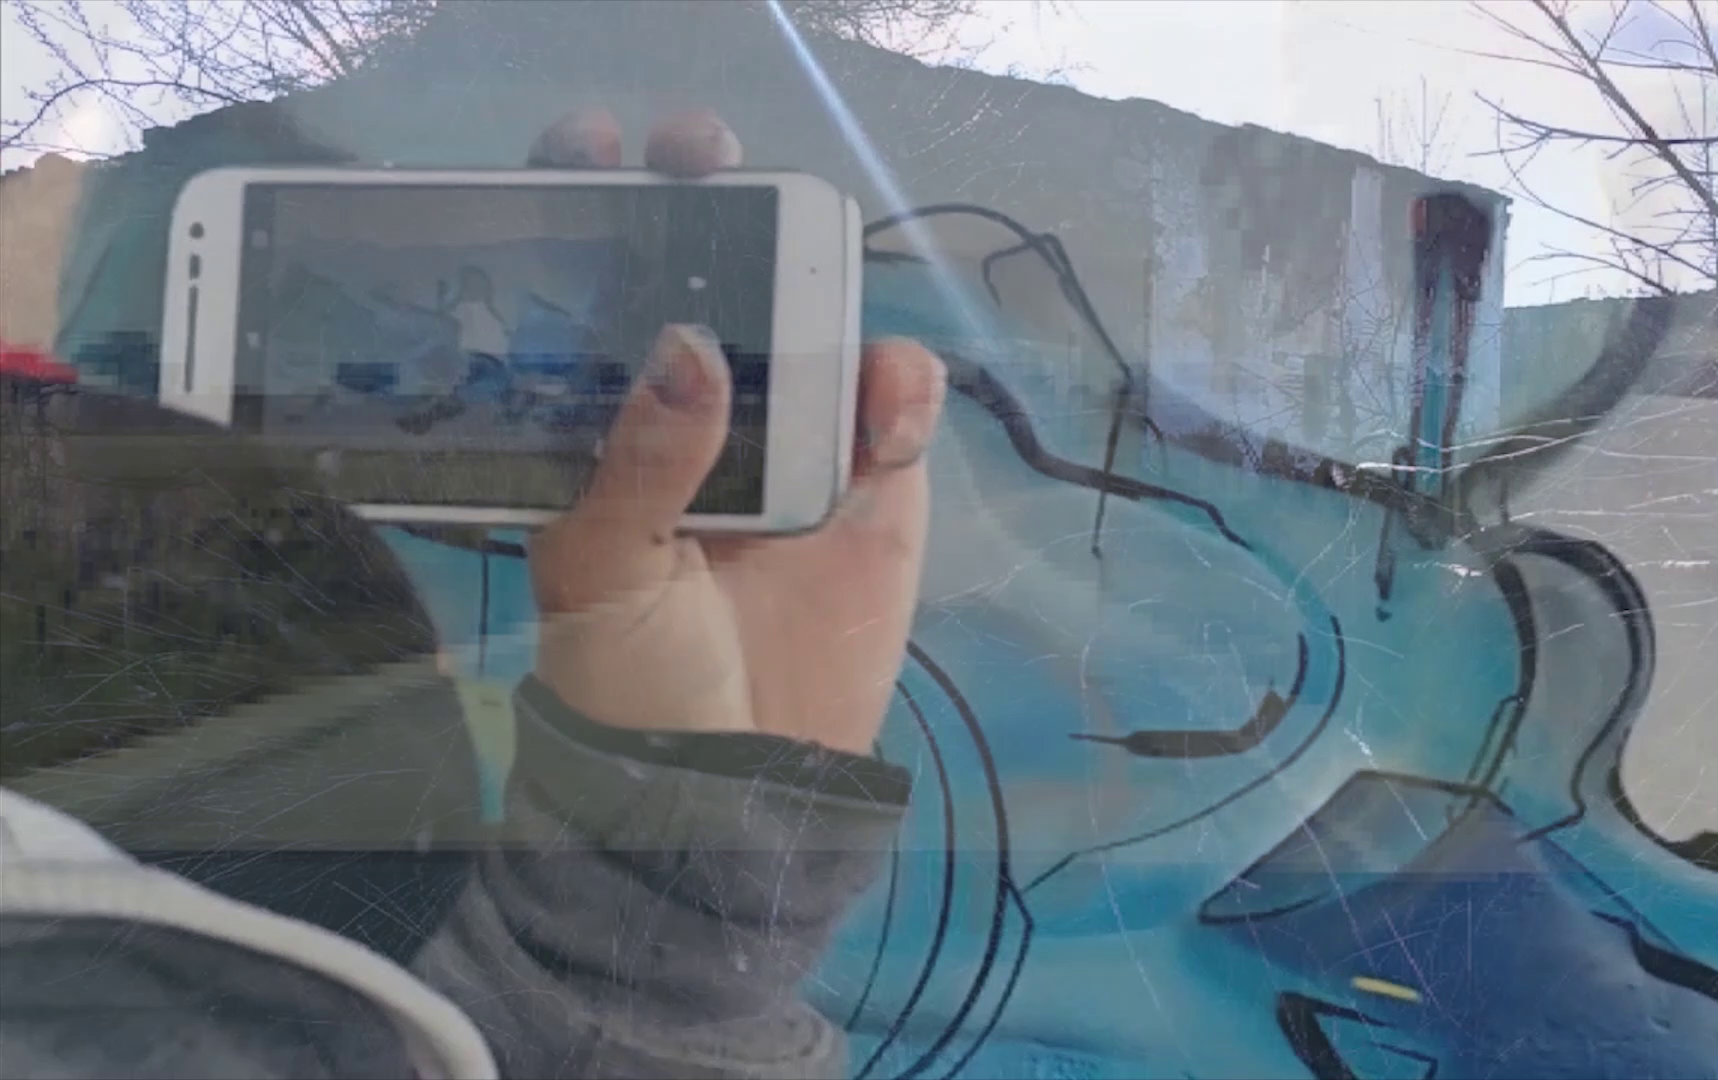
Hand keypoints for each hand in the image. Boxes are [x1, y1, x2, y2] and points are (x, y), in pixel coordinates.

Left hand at [524, 108, 945, 756]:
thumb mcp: (598, 574)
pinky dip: (902, 388)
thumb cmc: (632, 681)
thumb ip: (638, 460)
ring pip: (818, 325)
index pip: (594, 293)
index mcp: (606, 423)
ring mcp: (794, 440)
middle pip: (714, 277)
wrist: (738, 788)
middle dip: (716, 204)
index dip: (593, 211)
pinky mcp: (876, 482)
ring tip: (812, 269)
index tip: (593, 150)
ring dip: (821, 281)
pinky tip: (885, 409)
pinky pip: (898, 406)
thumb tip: (693, 344)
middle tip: (708, 155)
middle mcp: (698, 411)